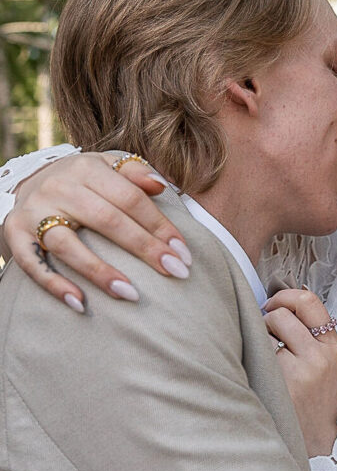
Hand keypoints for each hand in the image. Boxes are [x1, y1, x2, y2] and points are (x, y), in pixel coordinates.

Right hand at [3, 152, 191, 311]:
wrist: (26, 181)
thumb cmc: (82, 182)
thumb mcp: (107, 167)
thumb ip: (135, 172)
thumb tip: (160, 185)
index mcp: (87, 168)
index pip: (131, 199)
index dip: (160, 226)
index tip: (184, 252)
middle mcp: (59, 186)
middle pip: (107, 221)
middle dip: (145, 249)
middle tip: (176, 273)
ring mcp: (34, 211)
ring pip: (69, 246)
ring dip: (101, 273)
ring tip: (132, 295)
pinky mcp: (14, 233)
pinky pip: (32, 263)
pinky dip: (54, 284)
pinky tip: (80, 303)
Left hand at [263, 288, 336, 457]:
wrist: (316, 439)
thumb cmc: (316, 400)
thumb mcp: (327, 364)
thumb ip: (311, 335)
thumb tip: (280, 303)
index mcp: (332, 347)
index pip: (309, 301)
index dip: (285, 296)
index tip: (274, 303)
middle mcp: (319, 355)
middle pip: (282, 313)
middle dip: (267, 319)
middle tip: (265, 333)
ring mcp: (300, 369)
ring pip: (267, 329)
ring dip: (259, 337)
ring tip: (265, 355)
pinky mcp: (280, 382)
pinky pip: (258, 352)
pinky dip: (253, 355)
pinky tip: (259, 368)